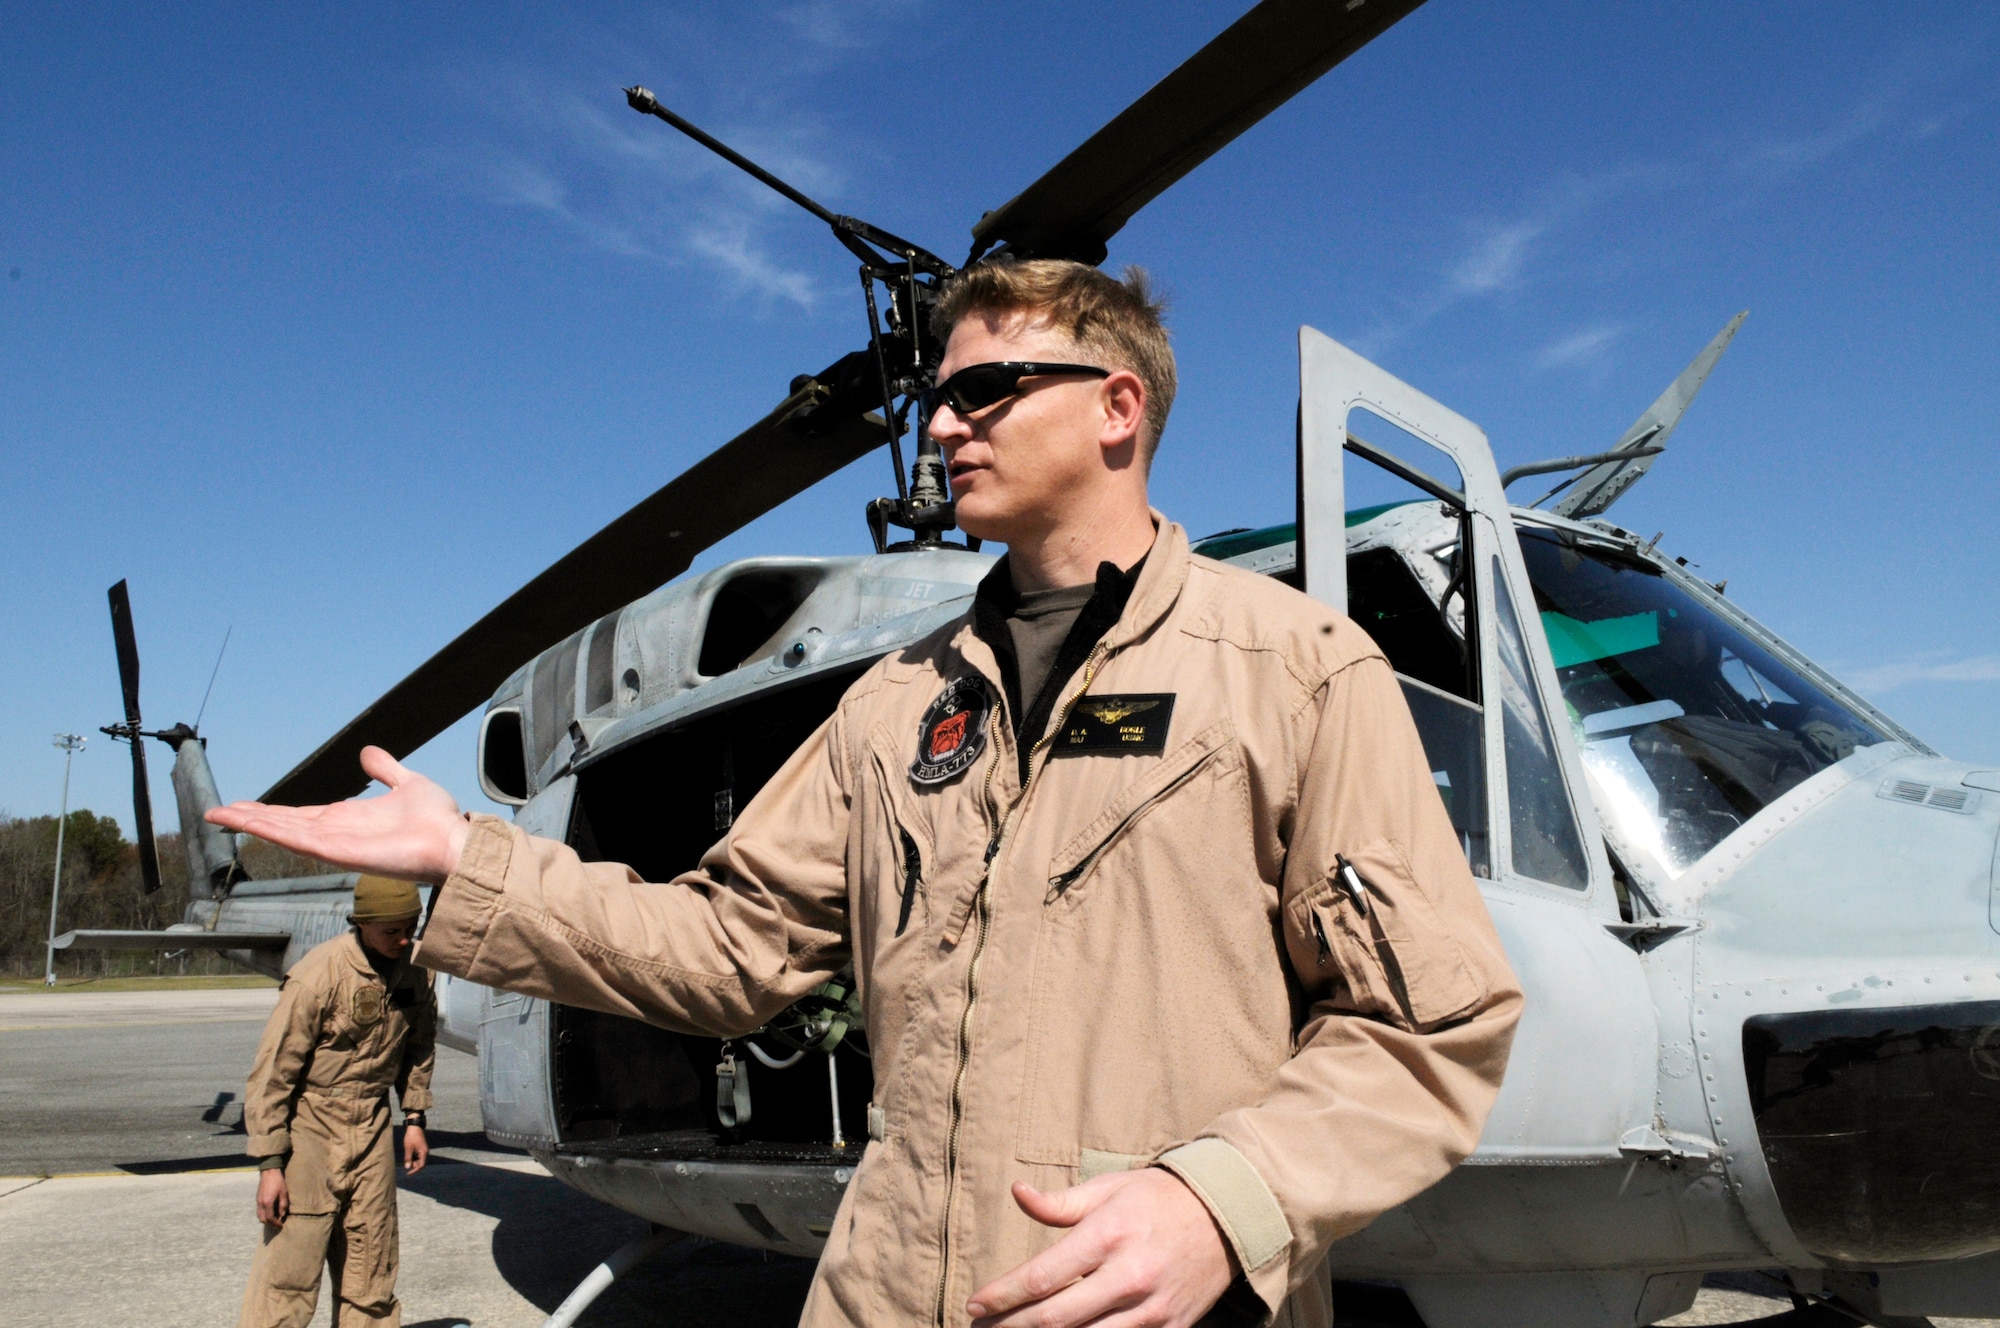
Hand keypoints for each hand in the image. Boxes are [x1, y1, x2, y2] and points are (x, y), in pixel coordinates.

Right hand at [206, 746, 470, 882]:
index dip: (271, 811)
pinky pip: (299, 841)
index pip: (300, 815)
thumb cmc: (437, 821)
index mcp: (348, 819)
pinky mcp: (340, 853)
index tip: (244, 805)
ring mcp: (336, 844)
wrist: (455, 840)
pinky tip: (249, 823)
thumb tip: (368, 752)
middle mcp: (336, 833)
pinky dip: (273, 832)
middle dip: (250, 817)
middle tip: (216, 811)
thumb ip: (386, 770)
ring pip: (283, 832)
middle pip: (283, 824)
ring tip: (219, 815)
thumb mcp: (406, 783)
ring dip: (251, 823)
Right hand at [256, 1169, 289, 1227]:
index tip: (281, 1226)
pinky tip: (270, 1213)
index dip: (275, 1223)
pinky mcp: (257, 1198)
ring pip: (259, 1216)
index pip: (270, 1218)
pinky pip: (259, 1211)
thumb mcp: (284, 1192)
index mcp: (267, 1202)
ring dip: (266, 1220)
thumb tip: (282, 1215)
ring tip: (274, 1220)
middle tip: (277, 1225)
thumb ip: (283, 1205)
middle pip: (262, 1219)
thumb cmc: (278, 1181)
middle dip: (270, 1224)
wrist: (269, 1172)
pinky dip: (263, 1215)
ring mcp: (258, 1201)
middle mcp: (260, 1203)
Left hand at [402, 1124, 428, 1175]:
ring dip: (412, 1161)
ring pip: (418, 1160)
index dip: (414, 1171)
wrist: (414, 1127)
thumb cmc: (411, 1137)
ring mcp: (423, 1150)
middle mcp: (425, 1152)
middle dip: (413, 1165)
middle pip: (420, 1163)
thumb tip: (407, 1168)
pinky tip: (408, 1153)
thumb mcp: (408, 1148)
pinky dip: (413, 1157)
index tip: (407, 1173)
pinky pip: (417, 1156)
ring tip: (406, 1155)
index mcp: (424, 1152)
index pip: (421, 1165)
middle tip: (405, 1162)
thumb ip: (408, 1158)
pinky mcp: (421, 1148)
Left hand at [968, 1168, 1236, 1327]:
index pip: (1042, 1277)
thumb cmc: (1156, 1199)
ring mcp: (1151, 1308)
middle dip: (1010, 1327)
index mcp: (1109, 1235)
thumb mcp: (1108, 1190)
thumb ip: (1059, 1203)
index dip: (1002, 1295)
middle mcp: (1128, 1275)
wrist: (1225, 1218)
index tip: (974, 1304)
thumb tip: (1017, 1194)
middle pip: (1054, 1318)